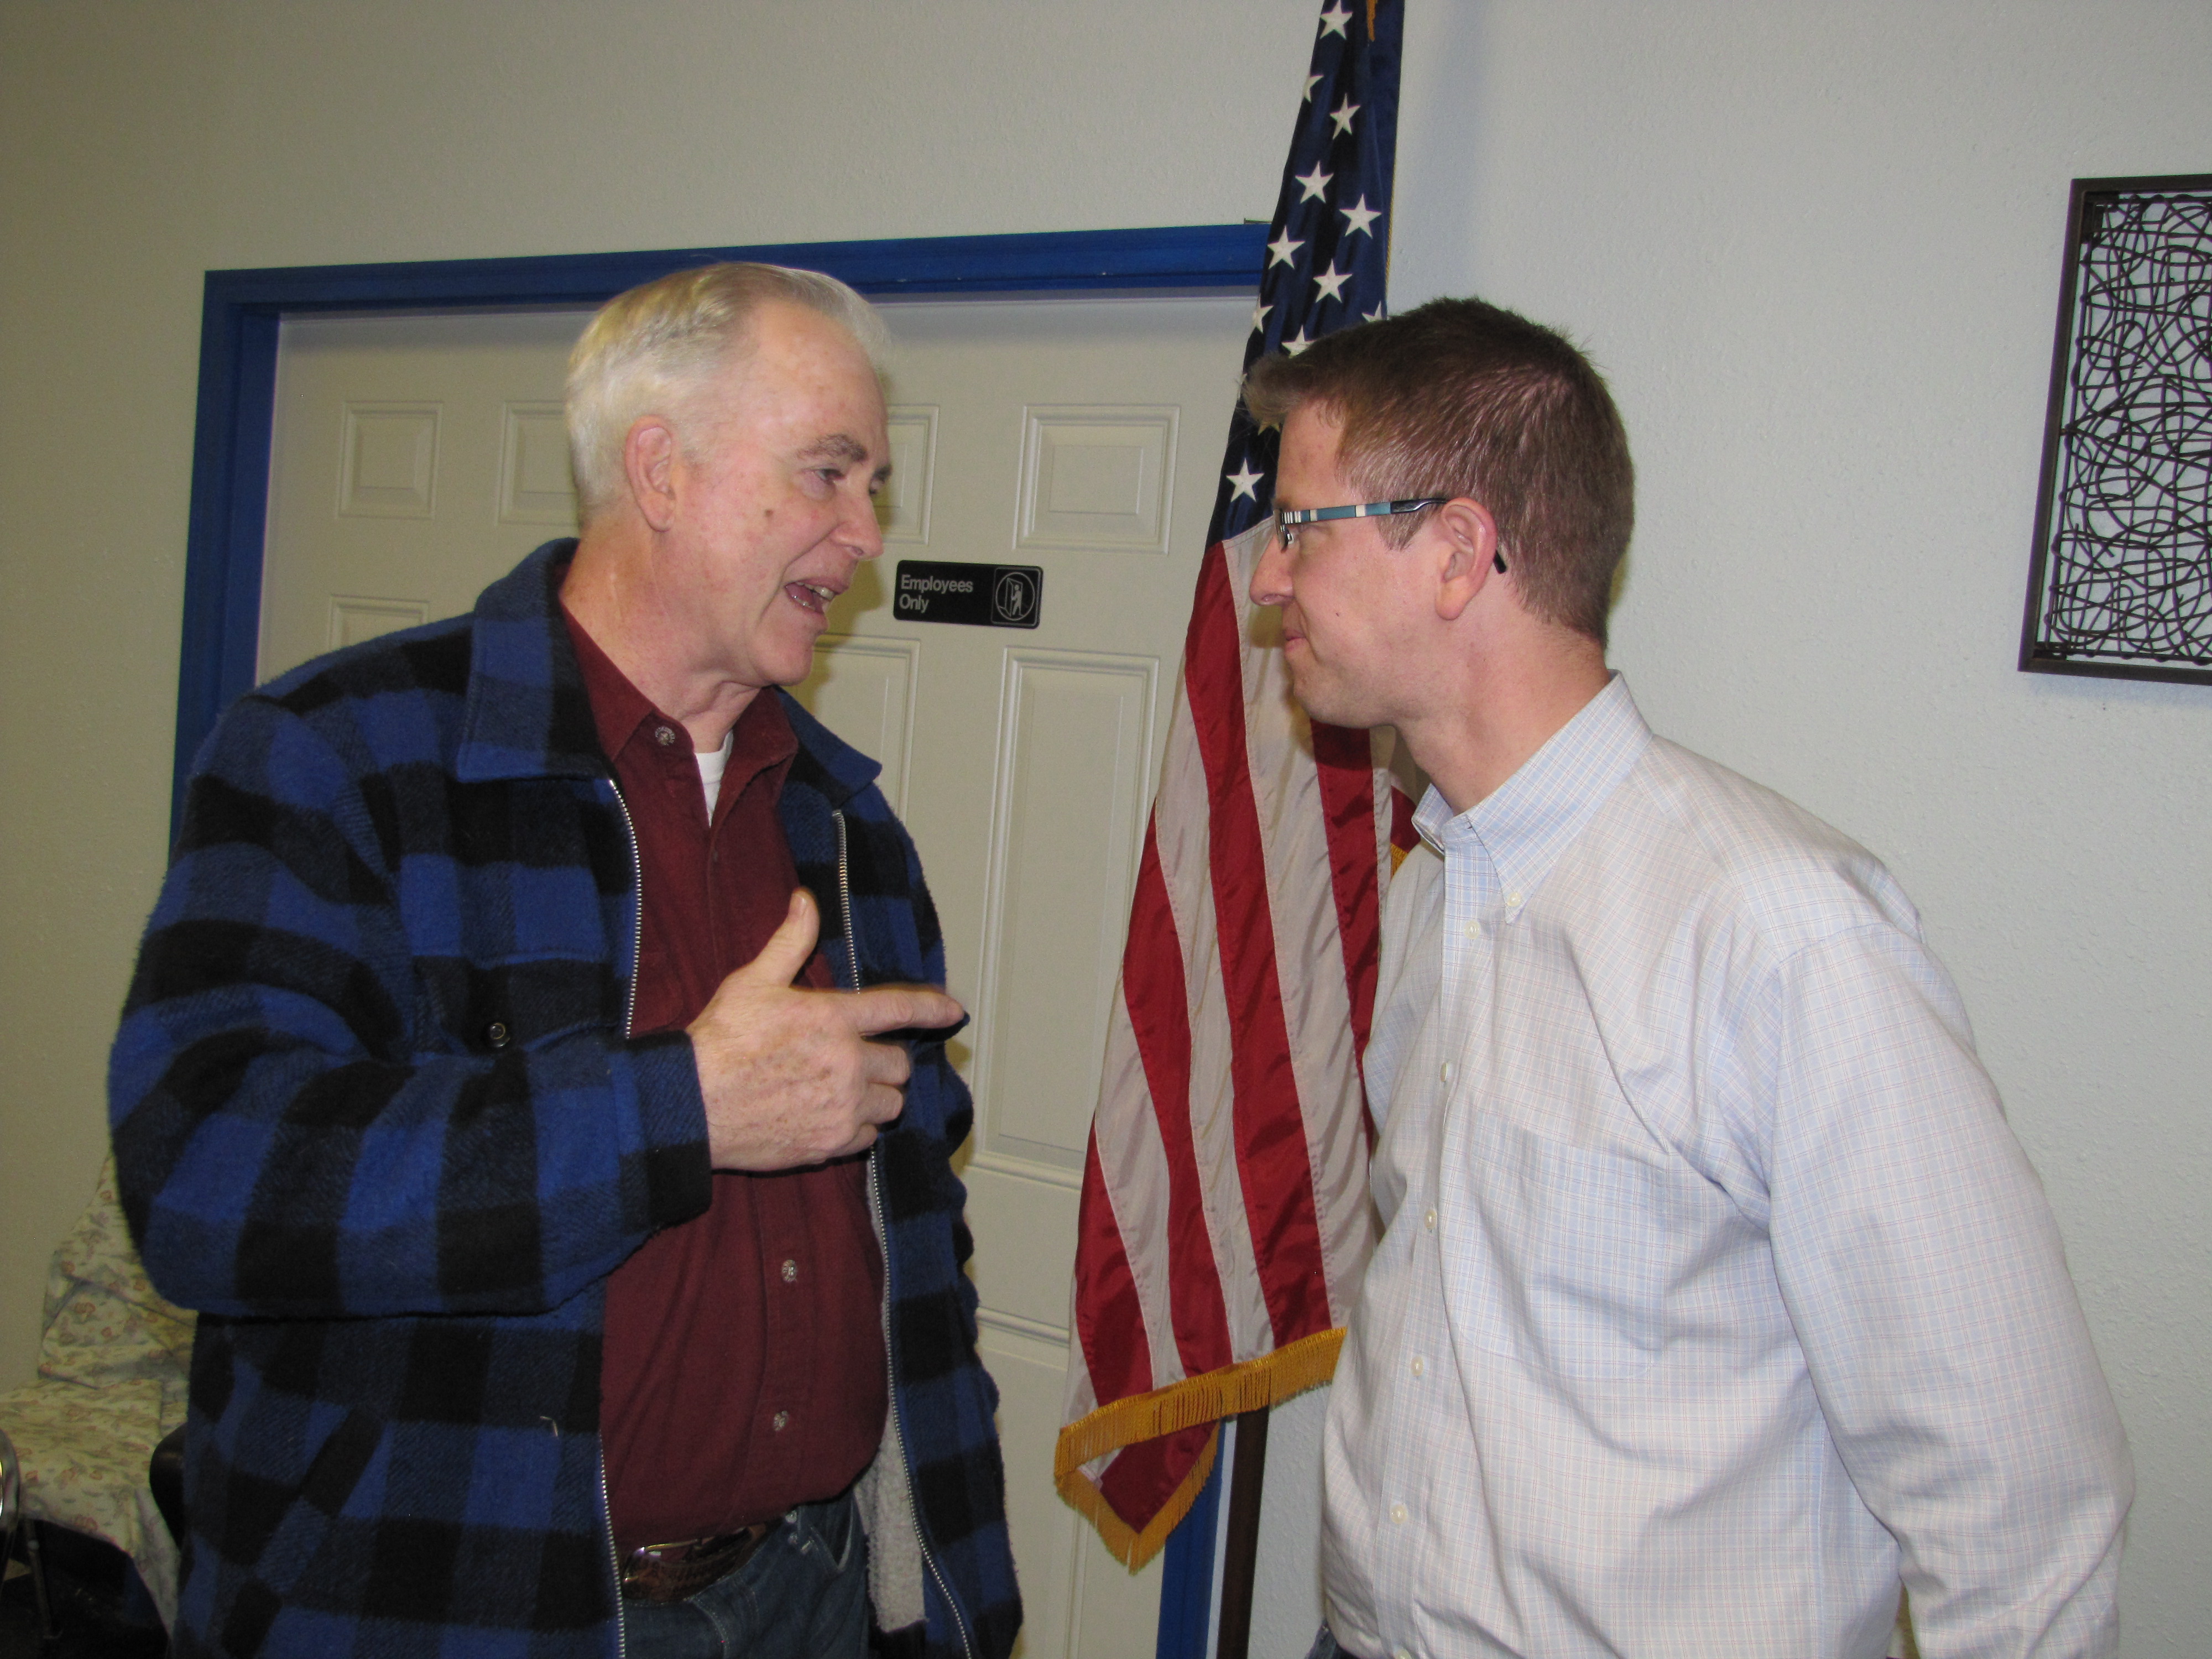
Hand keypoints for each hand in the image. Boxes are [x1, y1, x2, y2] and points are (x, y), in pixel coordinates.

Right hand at [686, 889, 964, 1170]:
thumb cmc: (721, 1041)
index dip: (933, 1009)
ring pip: (891, 1103)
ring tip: (843, 1089)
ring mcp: (843, 1106)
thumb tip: (806, 901)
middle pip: (900, 1064)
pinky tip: (828, 1116)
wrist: (692, 1105)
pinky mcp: (832, 1142)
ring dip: (876, 1096)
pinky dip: (857, 1128)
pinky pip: (868, 1137)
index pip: (900, 1009)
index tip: (953, 1012)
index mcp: (834, 1019)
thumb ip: (790, 942)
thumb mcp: (753, 981)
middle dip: (884, 1060)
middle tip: (855, 1059)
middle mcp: (848, 1063)